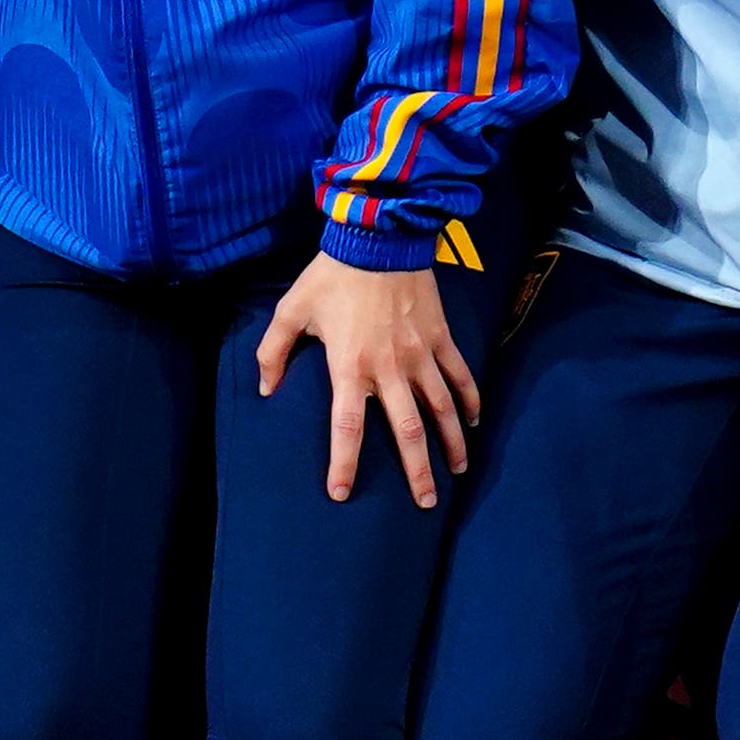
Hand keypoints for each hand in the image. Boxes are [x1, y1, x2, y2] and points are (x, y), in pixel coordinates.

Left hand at [256, 251, 479, 506]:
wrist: (380, 237)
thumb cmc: (332, 275)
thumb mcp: (291, 311)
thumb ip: (273, 353)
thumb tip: (265, 390)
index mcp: (350, 367)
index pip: (347, 428)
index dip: (345, 463)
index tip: (343, 493)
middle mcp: (389, 368)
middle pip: (408, 431)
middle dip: (418, 471)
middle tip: (426, 502)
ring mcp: (420, 354)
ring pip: (442, 408)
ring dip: (451, 442)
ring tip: (457, 472)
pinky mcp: (440, 337)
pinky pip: (459, 374)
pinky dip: (469, 399)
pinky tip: (474, 421)